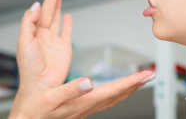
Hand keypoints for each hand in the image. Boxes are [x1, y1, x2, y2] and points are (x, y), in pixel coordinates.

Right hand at [13, 71, 155, 118]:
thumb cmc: (36, 111)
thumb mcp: (50, 99)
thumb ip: (70, 90)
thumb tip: (88, 82)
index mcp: (83, 101)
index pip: (113, 90)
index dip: (131, 82)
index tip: (145, 74)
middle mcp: (87, 106)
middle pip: (118, 94)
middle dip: (135, 84)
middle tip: (150, 74)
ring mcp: (85, 109)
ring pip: (113, 98)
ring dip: (127, 89)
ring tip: (138, 80)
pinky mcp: (81, 109)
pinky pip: (104, 100)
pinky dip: (114, 92)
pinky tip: (114, 89)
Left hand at [16, 0, 72, 91]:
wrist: (41, 85)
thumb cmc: (29, 67)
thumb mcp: (24, 41)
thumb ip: (28, 22)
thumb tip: (36, 6)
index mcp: (32, 33)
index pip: (37, 12)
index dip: (42, 1)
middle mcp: (43, 35)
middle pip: (49, 11)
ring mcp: (54, 41)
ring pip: (57, 18)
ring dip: (58, 6)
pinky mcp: (65, 48)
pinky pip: (67, 32)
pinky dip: (68, 24)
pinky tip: (68, 16)